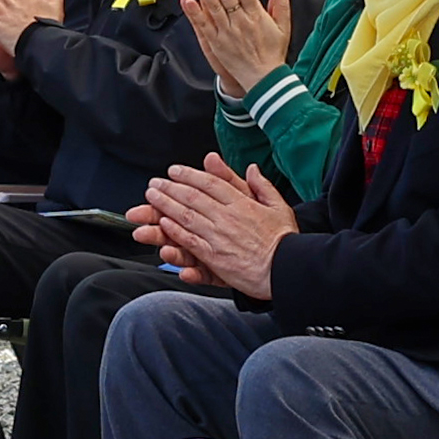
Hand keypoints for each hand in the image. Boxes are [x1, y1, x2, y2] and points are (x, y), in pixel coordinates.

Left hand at [135, 154, 297, 302]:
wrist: (286, 269)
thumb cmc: (284, 240)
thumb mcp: (279, 206)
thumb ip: (262, 185)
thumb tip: (252, 169)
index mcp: (242, 203)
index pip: (210, 183)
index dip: (190, 175)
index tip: (175, 171)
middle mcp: (227, 217)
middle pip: (193, 197)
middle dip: (170, 188)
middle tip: (155, 182)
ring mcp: (219, 237)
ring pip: (186, 216)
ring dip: (166, 205)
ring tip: (152, 198)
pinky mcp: (215, 257)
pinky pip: (190, 241)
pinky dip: (175, 231)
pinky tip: (162, 224)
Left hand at [182, 0, 297, 88]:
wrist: (263, 79)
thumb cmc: (273, 53)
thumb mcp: (284, 28)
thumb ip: (282, 6)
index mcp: (257, 16)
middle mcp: (240, 23)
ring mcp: (226, 33)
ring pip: (213, 8)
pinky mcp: (216, 43)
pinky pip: (203, 25)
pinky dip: (194, 13)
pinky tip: (187, 0)